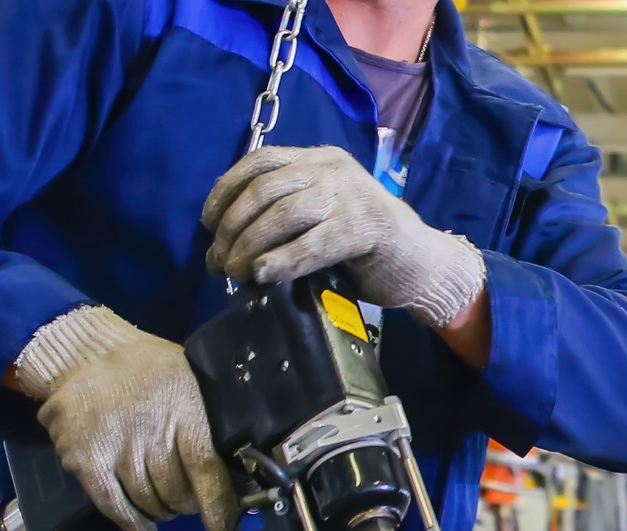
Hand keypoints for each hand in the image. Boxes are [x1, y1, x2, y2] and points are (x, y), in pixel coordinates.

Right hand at [13, 307, 234, 530]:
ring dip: (160, 510)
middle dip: (186, 502)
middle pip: (176, 491)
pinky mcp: (86, 461)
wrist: (83, 353)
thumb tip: (239, 461)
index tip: (222, 529)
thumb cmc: (144, 368)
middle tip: (186, 499)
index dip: (217, 505)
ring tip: (164, 505)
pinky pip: (113, 505)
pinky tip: (144, 529)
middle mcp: (150, 431)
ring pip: (148, 501)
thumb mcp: (188, 380)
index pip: (205, 468)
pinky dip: (131, 522)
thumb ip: (207, 419)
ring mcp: (116, 448)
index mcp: (182, 409)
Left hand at [202, 145, 485, 329]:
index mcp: (318, 158)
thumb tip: (228, 239)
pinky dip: (281, 260)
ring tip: (234, 274)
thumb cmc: (362, 244)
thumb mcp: (321, 213)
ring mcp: (350, 195)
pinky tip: (263, 275)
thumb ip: (285, 212)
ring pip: (283, 214)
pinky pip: (312, 243)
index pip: (259, 163)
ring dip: (250, 246)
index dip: (225, 191)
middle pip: (265, 190)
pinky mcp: (364, 228)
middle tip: (217, 262)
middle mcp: (331, 169)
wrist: (418, 261)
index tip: (207, 224)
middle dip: (232, 228)